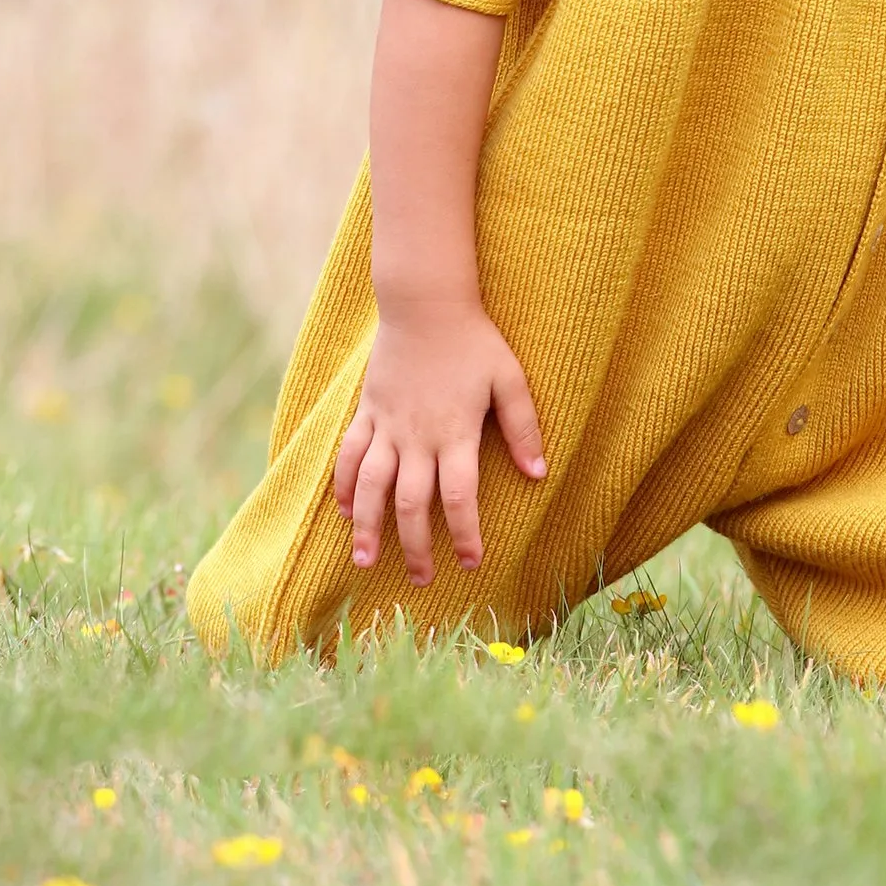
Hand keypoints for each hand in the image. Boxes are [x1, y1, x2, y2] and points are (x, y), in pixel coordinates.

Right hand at [332, 303, 544, 583]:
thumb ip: (524, 427)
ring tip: (366, 561)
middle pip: (411, 503)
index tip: (472, 562)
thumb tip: (540, 474)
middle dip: (416, 546)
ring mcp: (387, 426)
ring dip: (368, 527)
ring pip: (371, 487)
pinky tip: (345, 512)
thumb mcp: (510, 379)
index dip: (464, 533)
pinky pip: (349, 456)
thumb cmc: (474, 341)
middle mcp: (416, 437)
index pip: (458, 496)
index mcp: (455, 433)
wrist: (425, 304)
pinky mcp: (367, 413)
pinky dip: (345, 486)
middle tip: (423, 580)